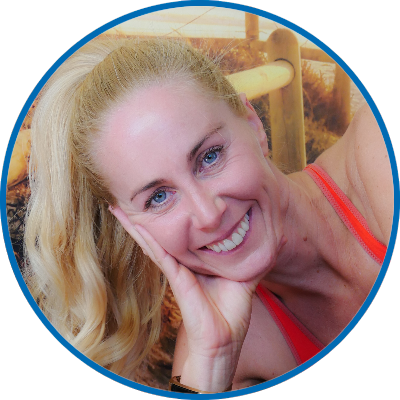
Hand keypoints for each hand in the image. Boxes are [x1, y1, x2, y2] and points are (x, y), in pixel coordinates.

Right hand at [109, 206, 258, 391]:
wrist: (224, 340)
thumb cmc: (231, 311)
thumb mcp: (245, 276)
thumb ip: (252, 256)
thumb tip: (275, 236)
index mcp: (198, 260)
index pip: (183, 234)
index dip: (173, 216)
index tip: (166, 196)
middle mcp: (183, 262)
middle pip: (162, 234)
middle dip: (148, 217)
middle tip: (133, 196)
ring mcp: (176, 269)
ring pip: (153, 240)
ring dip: (136, 224)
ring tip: (118, 206)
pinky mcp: (175, 277)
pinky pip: (159, 253)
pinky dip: (145, 238)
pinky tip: (133, 224)